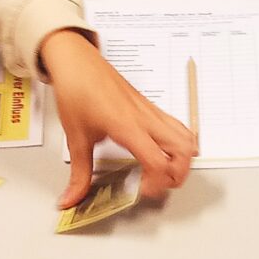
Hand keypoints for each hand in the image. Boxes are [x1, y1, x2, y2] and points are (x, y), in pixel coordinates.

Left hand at [41, 29, 197, 207]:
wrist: (77, 61)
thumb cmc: (77, 90)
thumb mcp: (76, 137)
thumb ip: (79, 174)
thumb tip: (72, 198)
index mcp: (128, 127)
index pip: (158, 162)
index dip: (156, 184)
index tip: (142, 192)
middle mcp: (146, 119)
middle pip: (183, 151)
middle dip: (178, 174)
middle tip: (159, 185)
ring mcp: (151, 112)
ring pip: (186, 137)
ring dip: (183, 159)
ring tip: (166, 171)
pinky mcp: (150, 107)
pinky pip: (177, 126)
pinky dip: (179, 144)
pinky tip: (164, 151)